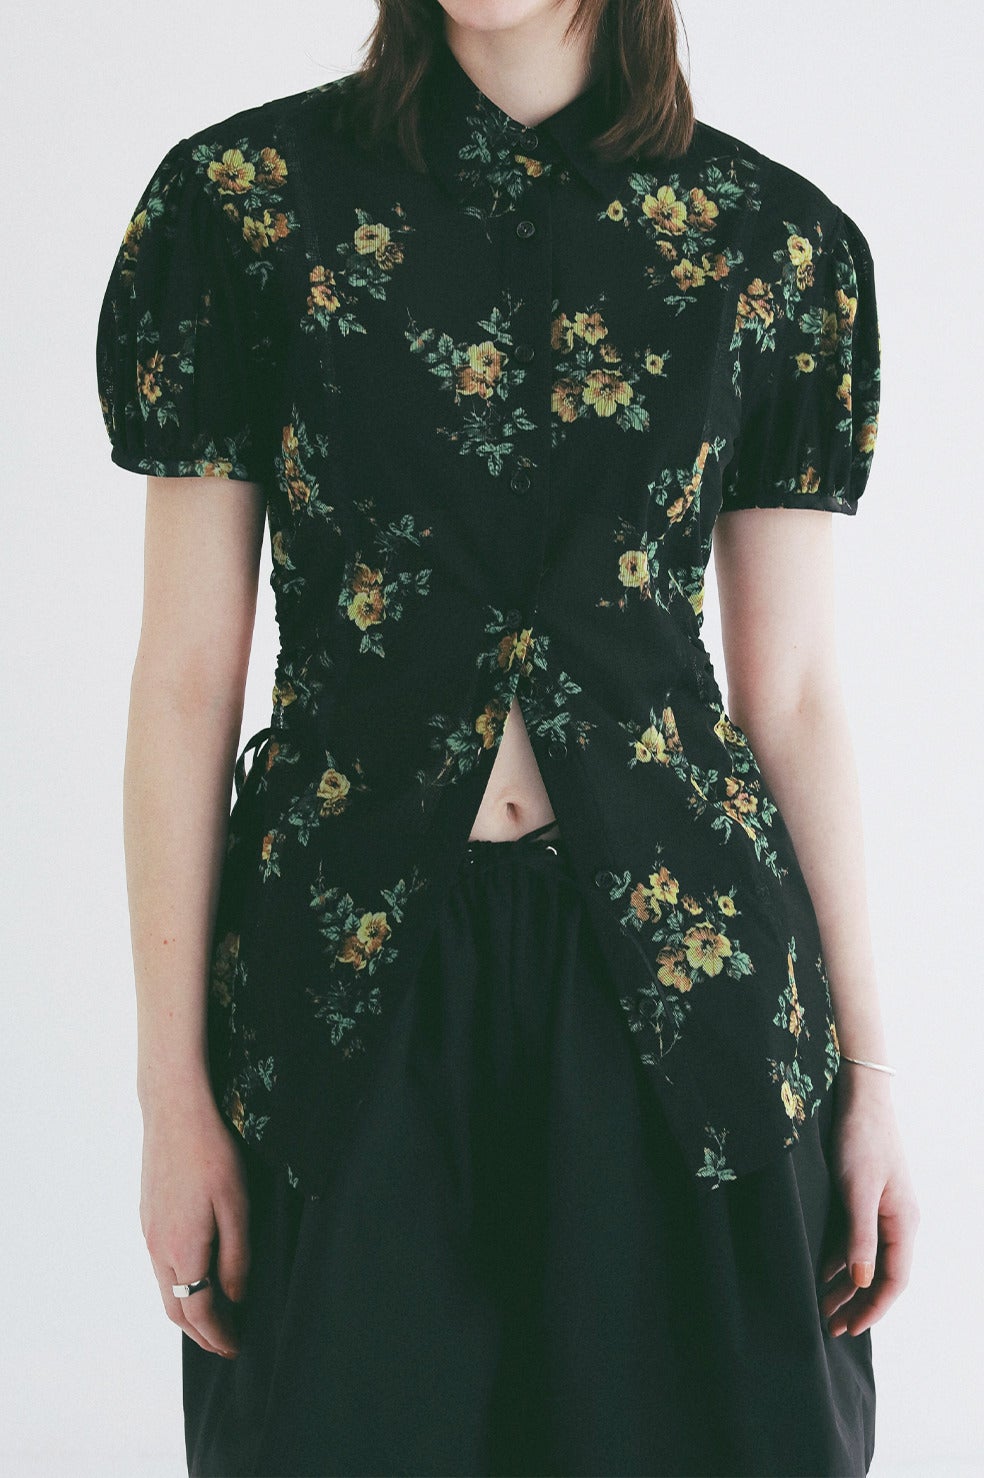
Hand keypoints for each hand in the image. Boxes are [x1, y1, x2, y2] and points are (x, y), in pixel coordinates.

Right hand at [139, 1083, 250, 1357]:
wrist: (174, 1113)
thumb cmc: (212, 1156)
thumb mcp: (238, 1207)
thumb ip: (236, 1258)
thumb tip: (234, 1298)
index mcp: (183, 1252)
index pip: (200, 1311)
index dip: (219, 1335)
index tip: (236, 1347)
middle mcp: (158, 1249)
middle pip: (176, 1309)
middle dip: (201, 1333)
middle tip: (225, 1344)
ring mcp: (149, 1232)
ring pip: (165, 1288)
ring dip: (188, 1311)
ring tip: (213, 1319)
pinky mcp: (148, 1216)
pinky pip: (160, 1266)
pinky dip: (178, 1286)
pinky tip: (194, 1277)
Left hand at [818, 1069, 919, 1338]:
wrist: (858, 1096)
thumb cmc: (861, 1139)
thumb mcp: (858, 1189)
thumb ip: (860, 1236)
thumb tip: (861, 1280)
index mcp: (903, 1222)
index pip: (894, 1279)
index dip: (873, 1307)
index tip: (850, 1329)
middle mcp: (897, 1221)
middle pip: (880, 1275)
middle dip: (857, 1303)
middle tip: (830, 1328)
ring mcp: (881, 1211)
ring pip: (865, 1260)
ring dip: (845, 1285)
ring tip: (821, 1308)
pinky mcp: (863, 1199)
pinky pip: (854, 1241)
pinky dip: (838, 1260)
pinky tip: (820, 1273)